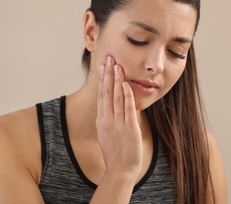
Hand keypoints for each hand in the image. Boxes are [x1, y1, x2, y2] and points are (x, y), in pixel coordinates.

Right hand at [96, 56, 142, 178]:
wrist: (120, 171)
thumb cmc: (114, 154)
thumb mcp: (106, 134)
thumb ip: (108, 119)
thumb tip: (111, 107)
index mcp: (101, 121)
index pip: (101, 95)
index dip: (102, 79)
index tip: (102, 66)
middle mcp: (107, 120)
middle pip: (107, 93)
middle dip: (108, 74)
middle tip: (109, 58)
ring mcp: (118, 124)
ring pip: (116, 98)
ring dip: (117, 80)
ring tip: (117, 65)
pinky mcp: (130, 129)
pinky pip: (128, 109)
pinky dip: (127, 96)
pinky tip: (126, 84)